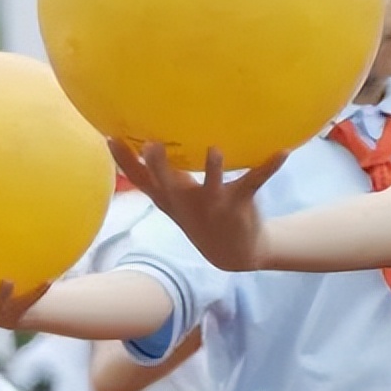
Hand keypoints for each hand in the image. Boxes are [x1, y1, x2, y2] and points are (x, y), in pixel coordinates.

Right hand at [109, 140, 286, 271]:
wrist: (236, 253)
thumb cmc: (202, 218)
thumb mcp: (176, 201)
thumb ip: (160, 176)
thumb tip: (143, 142)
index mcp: (170, 198)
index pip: (141, 179)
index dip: (124, 162)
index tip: (109, 138)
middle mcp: (187, 201)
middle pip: (169, 182)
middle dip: (159, 165)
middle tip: (150, 144)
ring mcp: (214, 205)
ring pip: (212, 184)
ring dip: (213, 168)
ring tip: (214, 149)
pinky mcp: (239, 203)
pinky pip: (255, 181)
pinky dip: (269, 166)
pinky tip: (282, 153)